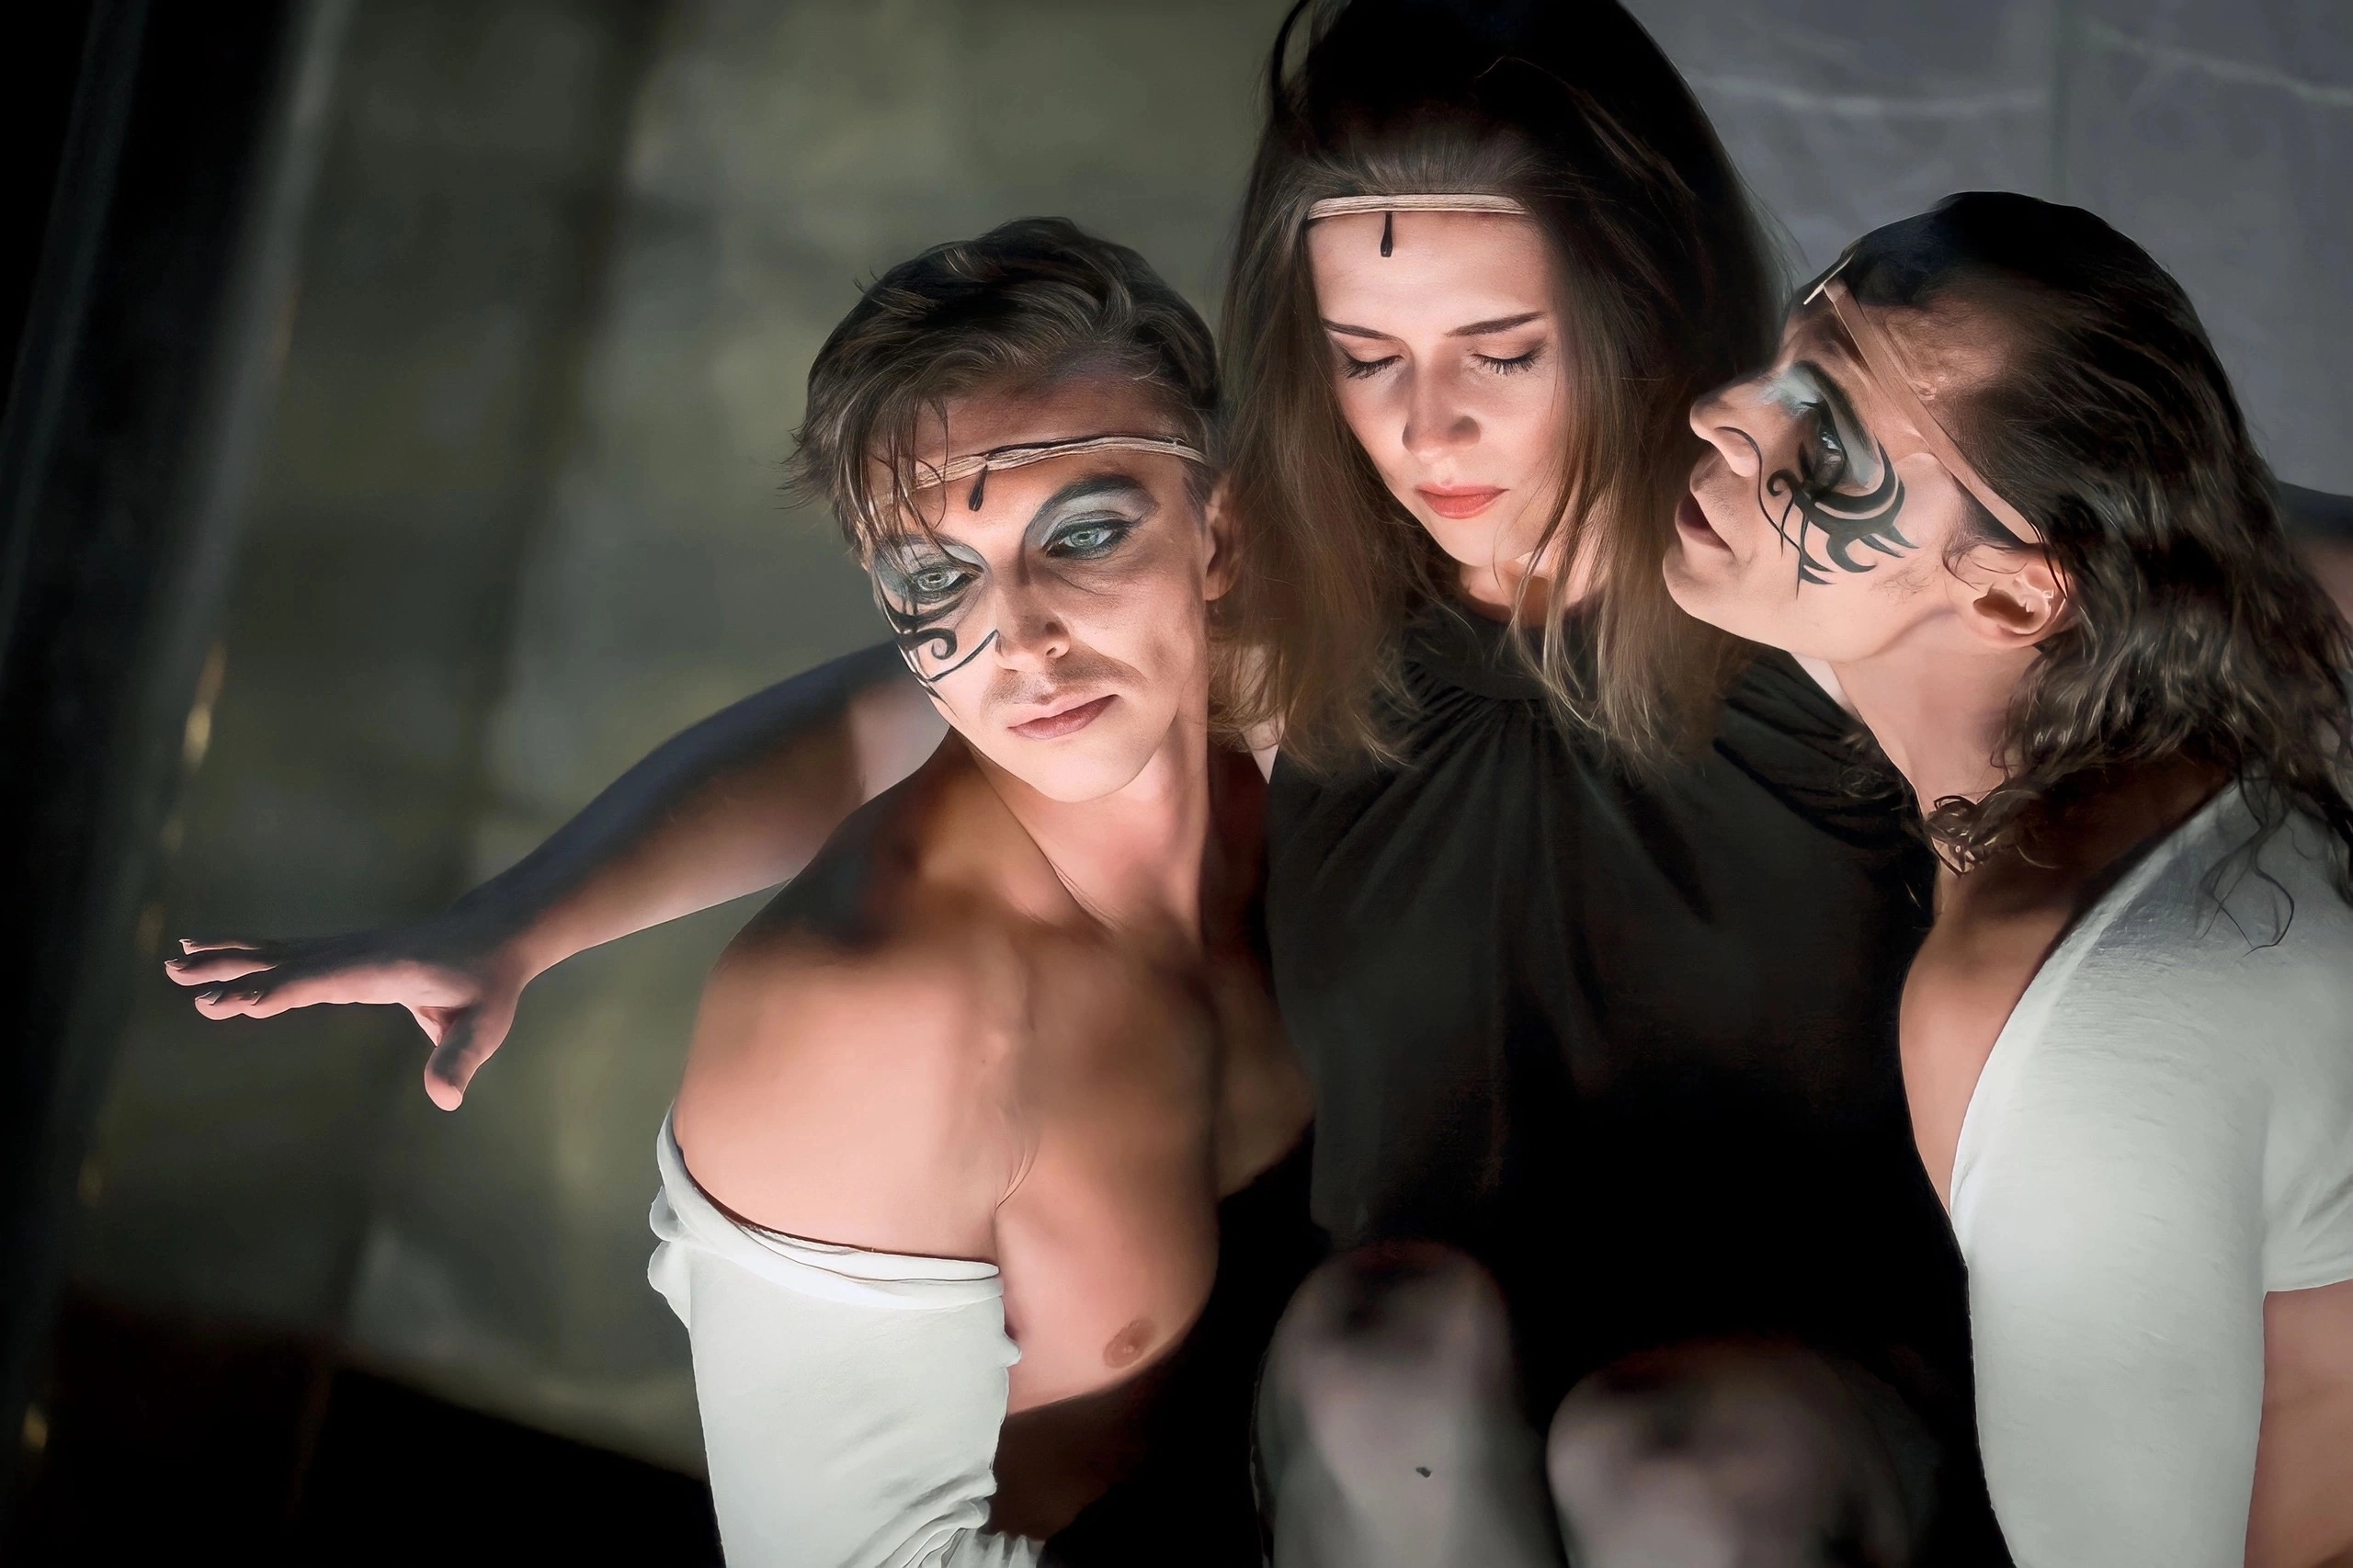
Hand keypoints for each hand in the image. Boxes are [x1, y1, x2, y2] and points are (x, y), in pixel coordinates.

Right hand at [166, 922, 527, 1109]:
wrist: (494, 935)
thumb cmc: (490, 983)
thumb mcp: (486, 1024)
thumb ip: (463, 1058)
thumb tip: (445, 1100)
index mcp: (383, 969)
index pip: (320, 981)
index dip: (275, 991)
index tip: (230, 1001)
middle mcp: (356, 953)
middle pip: (286, 962)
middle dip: (234, 972)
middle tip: (181, 976)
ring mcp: (347, 949)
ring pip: (279, 953)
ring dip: (227, 958)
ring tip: (176, 962)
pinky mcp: (343, 953)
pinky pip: (288, 954)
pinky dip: (247, 955)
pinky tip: (212, 954)